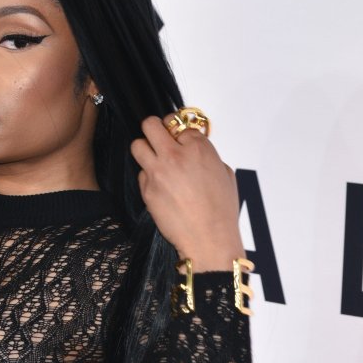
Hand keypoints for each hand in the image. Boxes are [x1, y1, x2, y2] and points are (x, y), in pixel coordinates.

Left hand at [130, 115, 244, 269]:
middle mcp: (176, 155)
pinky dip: (148, 177)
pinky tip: (160, 186)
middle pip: (151, 124)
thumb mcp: (225, 173)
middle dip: (155, 129)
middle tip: (160, 138)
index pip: (180, 124)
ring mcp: (158, 171)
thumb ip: (208, 156)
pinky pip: (140, 174)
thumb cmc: (221, 210)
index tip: (180, 138)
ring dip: (145, 149)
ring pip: (137, 145)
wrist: (208, 238)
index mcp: (198, 147)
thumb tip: (198, 152)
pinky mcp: (147, 189)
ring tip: (154, 160)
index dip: (180, 132)